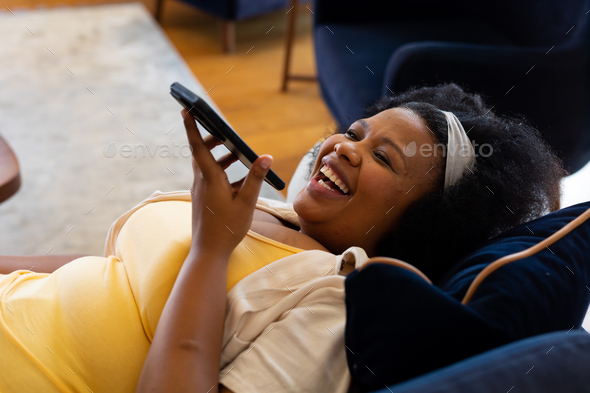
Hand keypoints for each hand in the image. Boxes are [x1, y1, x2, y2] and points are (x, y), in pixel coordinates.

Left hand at [182, 109, 272, 256]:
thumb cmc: (228, 228)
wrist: (209, 252)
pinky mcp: (202, 198)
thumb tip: (266, 156)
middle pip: (201, 152)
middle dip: (211, 139)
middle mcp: (200, 182)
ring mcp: (199, 190)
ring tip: (238, 155)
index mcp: (209, 179)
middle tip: (225, 133)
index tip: (185, 108)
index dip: (191, 126)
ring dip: (220, 156)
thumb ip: (256, 178)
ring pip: (206, 165)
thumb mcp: (247, 202)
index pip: (197, 146)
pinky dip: (221, 172)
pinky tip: (238, 180)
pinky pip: (209, 177)